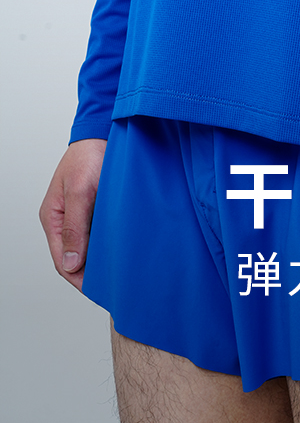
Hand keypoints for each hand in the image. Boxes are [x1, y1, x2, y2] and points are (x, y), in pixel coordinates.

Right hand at [39, 138, 106, 291]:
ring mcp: (81, 214)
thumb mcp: (80, 191)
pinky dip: (110, 243)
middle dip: (92, 273)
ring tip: (121, 274)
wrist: (105, 130)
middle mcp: (65, 219)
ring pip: (89, 246)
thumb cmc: (89, 155)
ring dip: (102, 259)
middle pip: (76, 257)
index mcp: (52, 217)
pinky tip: (124, 250)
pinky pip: (101, 233)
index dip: (79, 280)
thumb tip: (70, 264)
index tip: (98, 292)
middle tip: (114, 288)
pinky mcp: (97, 208)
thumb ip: (74, 228)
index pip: (62, 261)